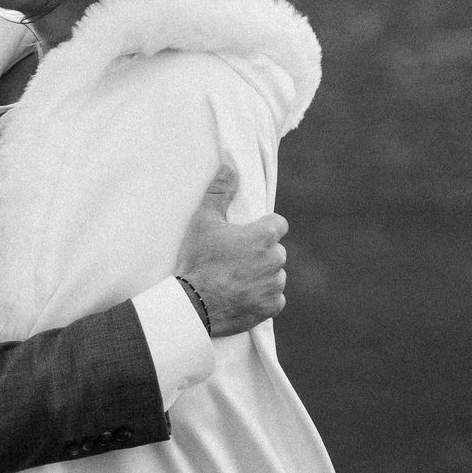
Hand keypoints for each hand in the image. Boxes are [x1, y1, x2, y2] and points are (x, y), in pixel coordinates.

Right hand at [177, 163, 287, 337]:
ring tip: (235, 280)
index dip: (264, 228)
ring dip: (262, 276)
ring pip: (275, 276)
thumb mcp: (204, 221)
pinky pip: (274, 299)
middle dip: (261, 254)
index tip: (248, 235)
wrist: (193, 305)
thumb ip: (220, 192)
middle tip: (234, 261)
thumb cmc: (198, 259)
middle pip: (275, 251)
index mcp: (263, 236)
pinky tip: (241, 297)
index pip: (279, 224)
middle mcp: (275, 260)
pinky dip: (262, 298)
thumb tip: (229, 165)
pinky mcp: (272, 307)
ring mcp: (275, 285)